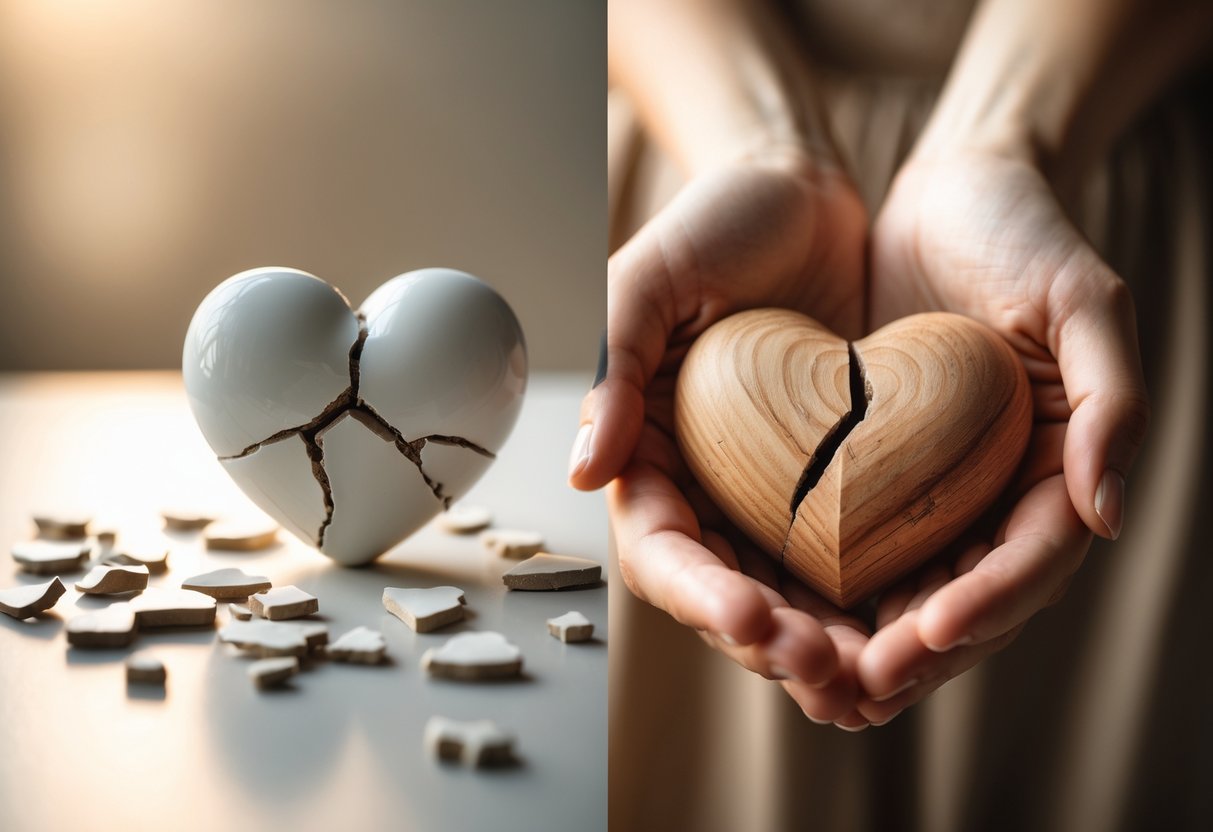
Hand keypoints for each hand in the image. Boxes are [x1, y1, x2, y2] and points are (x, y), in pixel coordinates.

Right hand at [575, 151, 878, 722]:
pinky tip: (915, 625)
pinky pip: (851, 558)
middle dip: (772, 640)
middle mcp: (706, 484)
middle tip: (830, 667)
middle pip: (727, 592)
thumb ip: (613, 366)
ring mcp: (772, 491)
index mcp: (649, 451)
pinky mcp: (837, 484)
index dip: (699, 593)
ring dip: (826, 643)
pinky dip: (876, 602)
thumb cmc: (718, 222)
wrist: (806, 191)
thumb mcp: (650, 276)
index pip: (659, 548)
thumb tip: (582, 471)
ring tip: (874, 672)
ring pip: (791, 595)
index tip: (751, 616)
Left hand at [852, 150, 1149, 723]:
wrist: (949, 191)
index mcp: (1061, 465)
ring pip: (912, 591)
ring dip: (870, 644)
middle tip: (857, 687)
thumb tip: (1109, 516)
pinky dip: (832, 591)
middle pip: (970, 599)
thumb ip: (1112, 399)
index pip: (1032, 561)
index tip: (930, 632)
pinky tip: (786, 618)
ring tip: (817, 683)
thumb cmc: (1023, 232)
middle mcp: (1002, 491)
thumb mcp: (1082, 297)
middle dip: (919, 652)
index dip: (990, 605)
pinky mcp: (881, 473)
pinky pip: (859, 546)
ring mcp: (942, 488)